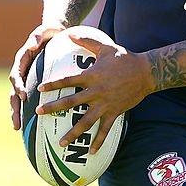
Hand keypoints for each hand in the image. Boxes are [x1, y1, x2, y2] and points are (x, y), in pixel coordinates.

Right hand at [9, 24, 64, 129]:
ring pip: (19, 100)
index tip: (23, 96)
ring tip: (19, 129)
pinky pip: (31, 99)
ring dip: (18, 114)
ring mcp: (27, 80)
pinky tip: (35, 124)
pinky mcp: (34, 85)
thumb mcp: (44, 31)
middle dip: (14, 109)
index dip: (18, 86)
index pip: (16, 76)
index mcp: (21, 61)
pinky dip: (30, 111)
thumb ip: (37, 36)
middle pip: (14, 93)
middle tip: (16, 124)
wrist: (53, 34)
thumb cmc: (49, 32)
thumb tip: (32, 44)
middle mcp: (21, 72)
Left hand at [36, 30, 152, 153]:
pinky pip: (105, 130)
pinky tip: (92, 153)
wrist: (145, 72)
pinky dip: (98, 142)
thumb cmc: (124, 58)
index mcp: (92, 76)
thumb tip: (70, 32)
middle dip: (54, 108)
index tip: (40, 88)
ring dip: (73, 133)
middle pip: (71, 102)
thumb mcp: (105, 47)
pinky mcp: (115, 112)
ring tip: (61, 142)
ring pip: (86, 122)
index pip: (67, 80)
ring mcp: (105, 104)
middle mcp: (96, 92)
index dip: (53, 84)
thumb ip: (86, 41)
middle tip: (40, 113)